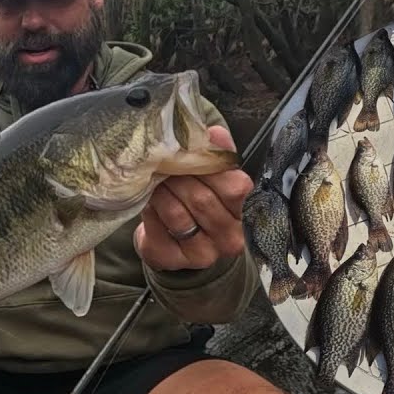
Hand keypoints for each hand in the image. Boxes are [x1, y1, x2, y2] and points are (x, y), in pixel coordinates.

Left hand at [134, 125, 251, 270]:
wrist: (175, 242)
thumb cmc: (198, 204)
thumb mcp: (211, 178)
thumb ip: (216, 155)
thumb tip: (214, 132)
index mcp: (244, 213)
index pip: (234, 186)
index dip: (209, 166)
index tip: (189, 153)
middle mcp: (229, 238)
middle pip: (202, 200)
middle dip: (178, 177)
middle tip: (162, 164)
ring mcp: (203, 254)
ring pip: (178, 215)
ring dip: (161, 193)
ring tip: (154, 181)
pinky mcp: (174, 261)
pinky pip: (158, 230)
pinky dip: (150, 212)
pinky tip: (149, 203)